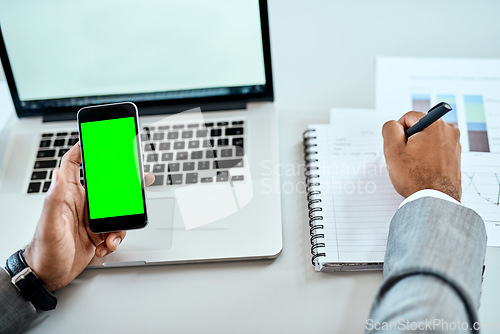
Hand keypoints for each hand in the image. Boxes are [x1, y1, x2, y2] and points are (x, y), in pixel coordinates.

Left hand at [23, 143, 154, 290]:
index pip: (73, 164)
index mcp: (67, 195)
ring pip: (116, 210)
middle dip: (124, 184)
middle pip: (106, 186)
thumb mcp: (49, 225)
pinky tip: (105, 246)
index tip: (95, 137)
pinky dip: (115, 239)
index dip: (83, 148)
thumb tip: (57, 172)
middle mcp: (80, 204)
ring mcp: (90, 219)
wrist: (47, 276)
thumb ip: (54, 199)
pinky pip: (115, 230)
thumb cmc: (42, 250)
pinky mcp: (97, 233)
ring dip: (119, 224)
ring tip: (110, 237)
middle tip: (141, 180)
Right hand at [382, 111, 461, 201]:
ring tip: (415, 167)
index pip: (408, 118)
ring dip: (417, 150)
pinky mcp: (455, 156)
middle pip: (418, 128)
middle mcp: (449, 130)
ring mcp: (454, 144)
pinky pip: (434, 150)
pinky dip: (426, 157)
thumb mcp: (393, 149)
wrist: (435, 200)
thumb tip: (394, 125)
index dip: (398, 133)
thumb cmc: (415, 177)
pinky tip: (423, 170)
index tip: (399, 148)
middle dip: (408, 141)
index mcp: (435, 124)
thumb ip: (389, 129)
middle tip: (405, 159)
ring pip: (426, 139)